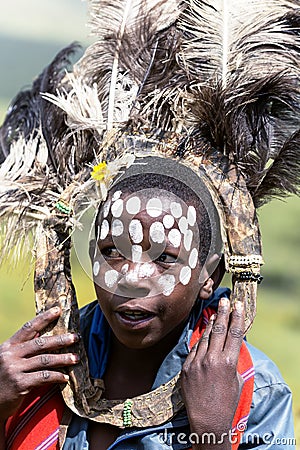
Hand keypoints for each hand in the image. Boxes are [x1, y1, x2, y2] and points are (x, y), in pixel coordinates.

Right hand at [0, 306, 79, 421]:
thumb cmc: (3, 378)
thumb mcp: (8, 358)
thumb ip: (23, 347)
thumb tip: (42, 333)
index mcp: (9, 346)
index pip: (29, 327)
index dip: (44, 318)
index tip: (58, 310)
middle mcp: (10, 355)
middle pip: (41, 343)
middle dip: (61, 340)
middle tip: (76, 337)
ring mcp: (15, 369)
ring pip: (45, 360)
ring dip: (63, 359)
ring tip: (75, 358)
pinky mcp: (20, 384)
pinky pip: (44, 376)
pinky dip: (57, 376)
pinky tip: (65, 377)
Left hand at [181, 299, 244, 448]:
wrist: (208, 421)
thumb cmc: (227, 403)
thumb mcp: (237, 380)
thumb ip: (234, 361)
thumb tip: (230, 346)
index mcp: (228, 363)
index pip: (234, 333)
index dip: (237, 317)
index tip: (238, 305)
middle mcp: (212, 359)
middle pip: (219, 330)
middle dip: (223, 313)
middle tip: (225, 300)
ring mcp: (197, 362)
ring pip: (205, 337)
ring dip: (211, 323)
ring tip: (215, 313)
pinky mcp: (186, 367)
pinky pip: (195, 349)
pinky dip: (201, 339)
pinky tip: (204, 332)